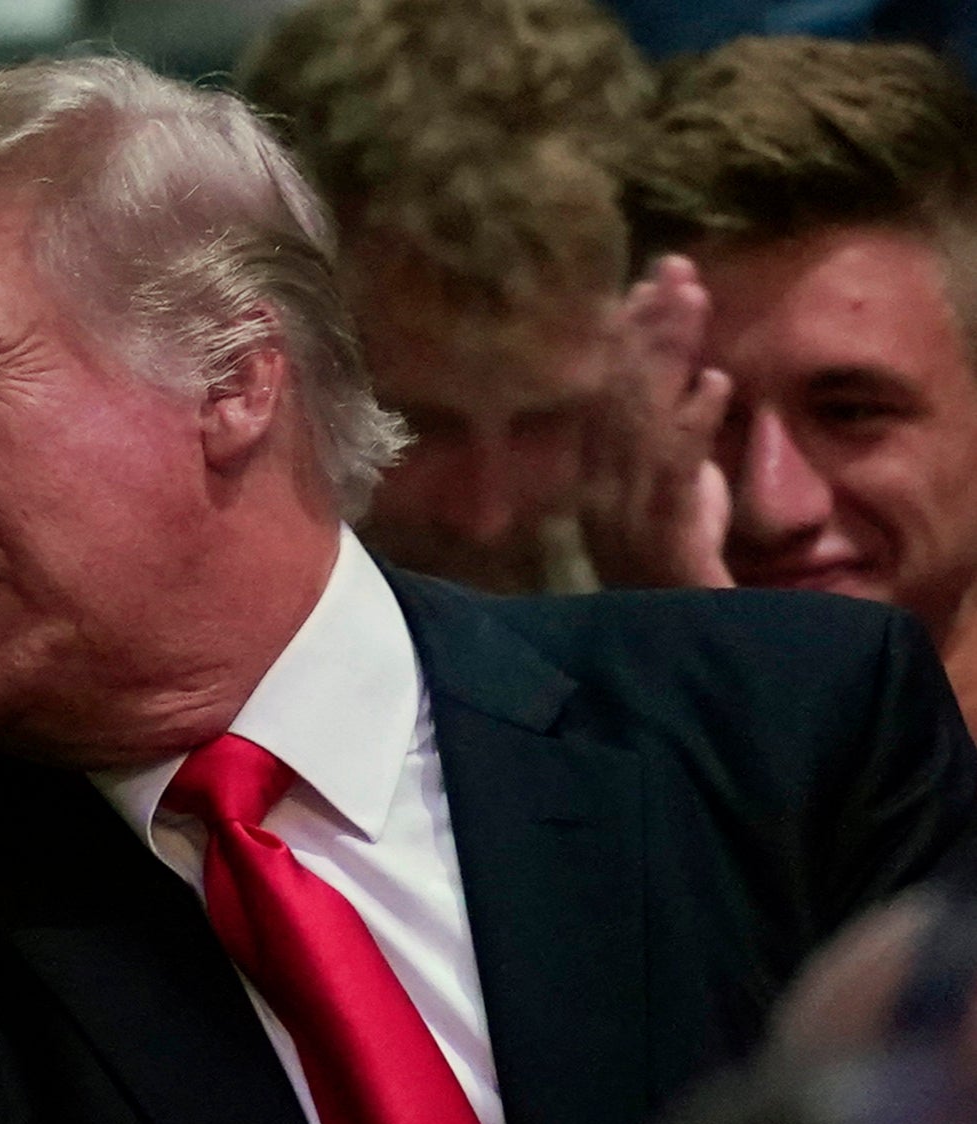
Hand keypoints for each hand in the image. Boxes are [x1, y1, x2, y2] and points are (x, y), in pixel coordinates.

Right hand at [580, 254, 733, 589]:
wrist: (673, 665)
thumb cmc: (678, 595)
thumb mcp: (679, 509)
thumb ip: (681, 456)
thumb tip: (696, 394)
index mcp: (600, 488)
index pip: (606, 400)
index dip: (624, 342)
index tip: (643, 287)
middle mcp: (602, 499)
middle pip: (620, 398)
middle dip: (647, 330)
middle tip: (673, 266)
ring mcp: (626, 524)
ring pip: (642, 424)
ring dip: (668, 358)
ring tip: (692, 299)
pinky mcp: (663, 546)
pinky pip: (675, 478)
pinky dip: (692, 428)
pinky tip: (716, 385)